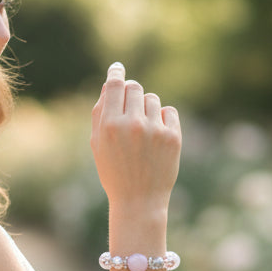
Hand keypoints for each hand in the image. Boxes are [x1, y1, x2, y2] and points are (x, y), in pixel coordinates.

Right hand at [89, 62, 181, 210]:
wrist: (138, 201)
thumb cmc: (114, 172)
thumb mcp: (98, 144)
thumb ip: (101, 112)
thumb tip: (111, 83)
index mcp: (110, 126)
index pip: (115, 85)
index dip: (116, 73)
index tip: (117, 69)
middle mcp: (132, 124)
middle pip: (135, 88)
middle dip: (131, 94)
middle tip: (130, 109)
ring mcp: (155, 130)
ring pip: (152, 99)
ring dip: (147, 108)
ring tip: (143, 131)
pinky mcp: (173, 137)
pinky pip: (169, 111)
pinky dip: (163, 119)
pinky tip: (156, 137)